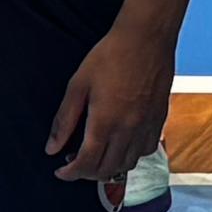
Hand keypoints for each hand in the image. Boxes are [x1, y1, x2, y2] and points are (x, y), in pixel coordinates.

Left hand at [46, 15, 175, 190]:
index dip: (70, 173)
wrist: (146, 38)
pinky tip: (122, 144)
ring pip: (128, 164)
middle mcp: (128, 129)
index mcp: (105, 122)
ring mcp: (146, 126)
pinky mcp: (159, 119)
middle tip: (75, 162)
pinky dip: (132, 156)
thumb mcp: (78, 84)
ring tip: (97, 155)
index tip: (61, 171)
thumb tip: (52, 147)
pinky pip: (147, 150)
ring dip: (110, 167)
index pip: (86, 163)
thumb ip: (65, 119)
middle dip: (87, 173)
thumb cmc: (110, 55)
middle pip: (107, 169)